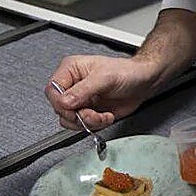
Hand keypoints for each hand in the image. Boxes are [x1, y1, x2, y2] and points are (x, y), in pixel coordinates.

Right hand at [45, 54, 159, 130]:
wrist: (143, 83)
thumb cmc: (127, 72)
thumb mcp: (105, 78)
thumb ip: (83, 90)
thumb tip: (65, 102)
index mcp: (71, 70)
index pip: (52, 90)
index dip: (60, 102)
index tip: (74, 108)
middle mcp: (73, 85)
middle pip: (59, 108)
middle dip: (77, 115)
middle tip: (92, 112)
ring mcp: (80, 100)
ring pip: (69, 120)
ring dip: (87, 122)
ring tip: (102, 115)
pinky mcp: (88, 112)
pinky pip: (81, 125)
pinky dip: (94, 125)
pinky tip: (106, 116)